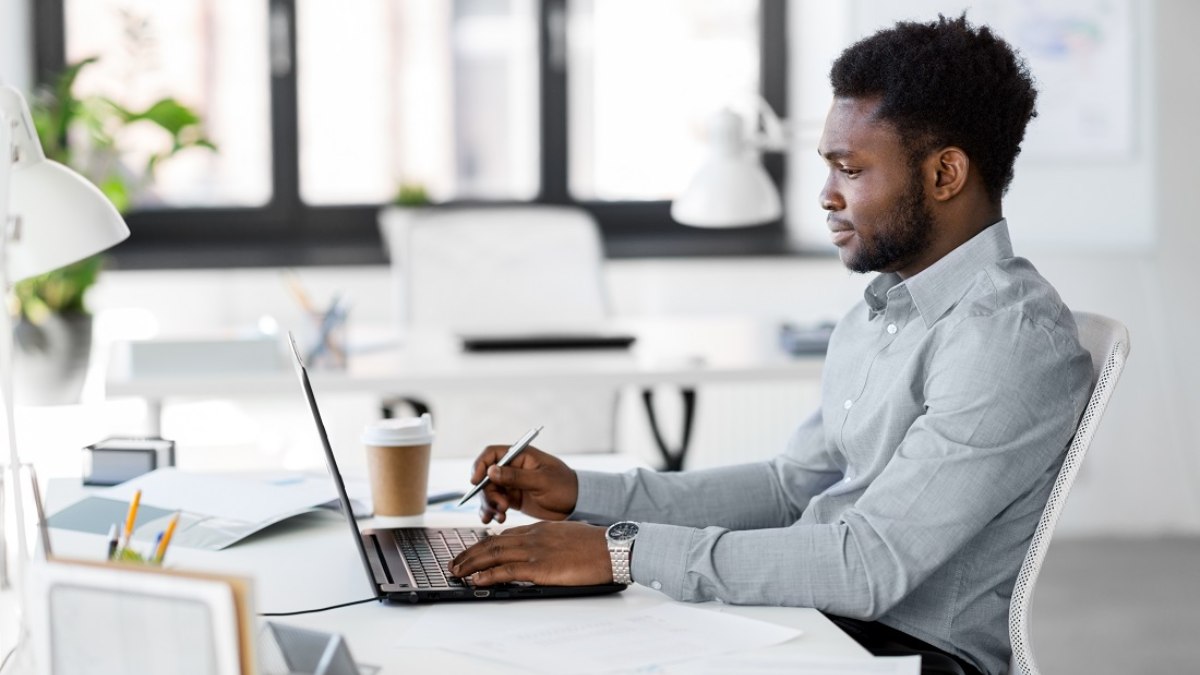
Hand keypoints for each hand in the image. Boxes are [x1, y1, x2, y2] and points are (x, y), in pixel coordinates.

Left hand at [449, 521, 611, 585]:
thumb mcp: (566, 536)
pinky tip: (477, 579)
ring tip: (457, 571)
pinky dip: (489, 575)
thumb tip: (538, 553)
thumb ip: (548, 541)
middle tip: (455, 562)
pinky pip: (507, 570)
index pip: (504, 535)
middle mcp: (532, 536)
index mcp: (539, 529)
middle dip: (470, 553)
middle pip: (492, 543)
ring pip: (494, 554)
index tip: (472, 552)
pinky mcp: (540, 567)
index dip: (484, 544)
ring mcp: (535, 551)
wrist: (611, 547)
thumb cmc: (594, 545)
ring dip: (471, 563)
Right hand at [469, 444, 577, 523]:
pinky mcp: (512, 499)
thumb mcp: (542, 481)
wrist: (577, 505)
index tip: (476, 481)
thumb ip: (516, 476)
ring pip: (488, 492)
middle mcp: (513, 468)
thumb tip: (491, 470)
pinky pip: (494, 504)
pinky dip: (491, 512)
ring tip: (500, 516)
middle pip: (486, 477)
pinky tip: (493, 520)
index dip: (480, 465)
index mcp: (520, 456)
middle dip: (488, 493)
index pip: (492, 454)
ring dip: (489, 505)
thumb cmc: (565, 486)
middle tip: (501, 507)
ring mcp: (511, 484)